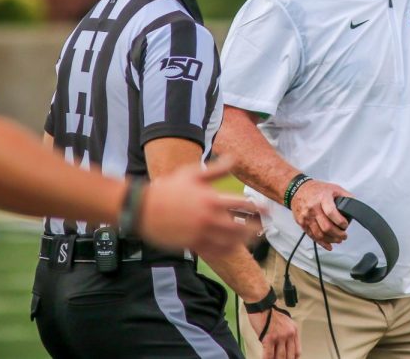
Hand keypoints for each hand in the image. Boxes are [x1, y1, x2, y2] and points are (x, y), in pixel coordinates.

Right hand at [138, 156, 259, 256]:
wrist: (143, 208)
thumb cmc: (168, 188)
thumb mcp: (193, 173)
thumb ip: (217, 169)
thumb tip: (234, 158)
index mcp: (211, 199)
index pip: (242, 205)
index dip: (257, 208)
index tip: (266, 209)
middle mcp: (209, 219)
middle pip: (241, 227)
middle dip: (256, 227)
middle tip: (265, 226)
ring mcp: (201, 234)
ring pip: (231, 242)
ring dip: (246, 241)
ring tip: (255, 239)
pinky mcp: (193, 245)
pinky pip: (215, 252)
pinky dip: (228, 251)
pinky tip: (234, 248)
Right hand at [248, 308, 299, 358]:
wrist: (261, 302)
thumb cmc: (270, 310)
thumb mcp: (284, 322)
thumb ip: (285, 334)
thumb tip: (281, 348)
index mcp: (294, 330)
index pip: (297, 351)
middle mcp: (289, 334)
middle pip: (290, 356)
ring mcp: (280, 336)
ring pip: (280, 357)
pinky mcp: (269, 338)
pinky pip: (269, 355)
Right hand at [290, 179, 350, 249]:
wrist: (297, 190)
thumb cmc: (317, 189)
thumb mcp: (333, 188)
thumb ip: (346, 196)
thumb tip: (356, 205)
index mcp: (322, 198)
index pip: (331, 213)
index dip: (340, 222)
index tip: (345, 225)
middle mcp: (313, 208)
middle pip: (326, 227)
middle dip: (338, 234)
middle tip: (344, 236)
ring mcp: (306, 217)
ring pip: (319, 234)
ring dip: (331, 240)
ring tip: (338, 240)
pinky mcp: (302, 223)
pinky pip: (312, 236)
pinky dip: (322, 243)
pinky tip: (329, 245)